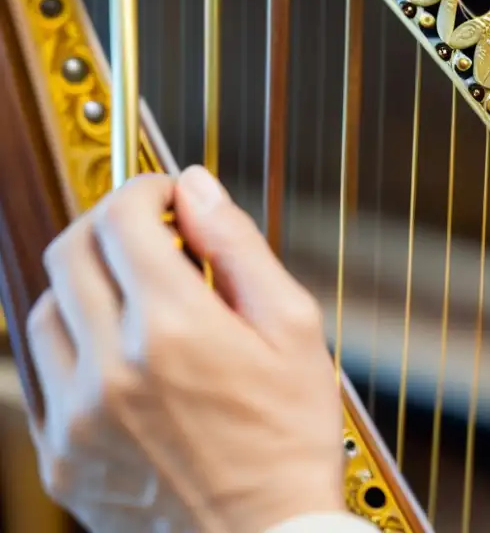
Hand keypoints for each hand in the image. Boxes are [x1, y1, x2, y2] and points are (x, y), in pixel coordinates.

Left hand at [26, 166, 364, 531]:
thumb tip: (195, 186)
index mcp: (175, 327)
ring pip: (45, 307)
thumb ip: (239, 246)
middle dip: (108, 223)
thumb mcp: (294, 328)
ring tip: (134, 295)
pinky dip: (73, 342)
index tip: (166, 195)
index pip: (124, 218)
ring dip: (85, 281)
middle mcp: (113, 366)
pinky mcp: (62, 454)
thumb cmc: (290, 437)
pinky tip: (118, 351)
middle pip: (71, 251)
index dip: (144, 189)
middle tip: (148, 232)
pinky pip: (42, 373)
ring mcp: (77, 415)